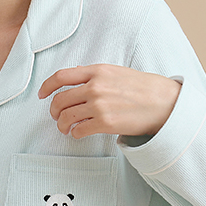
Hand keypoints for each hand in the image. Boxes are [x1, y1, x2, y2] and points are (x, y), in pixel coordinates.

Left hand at [38, 64, 181, 138]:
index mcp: (97, 71)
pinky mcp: (105, 123)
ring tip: (65, 128)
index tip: (41, 94)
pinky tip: (79, 133)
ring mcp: (99, 105)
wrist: (163, 102)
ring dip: (62, 125)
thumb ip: (95, 75)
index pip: (61, 76)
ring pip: (66, 117)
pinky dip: (75, 133)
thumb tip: (75, 75)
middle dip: (53, 111)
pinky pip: (79, 130)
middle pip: (60, 99)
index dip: (46, 86)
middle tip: (56, 116)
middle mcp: (95, 86)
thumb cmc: (143, 88)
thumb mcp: (117, 72)